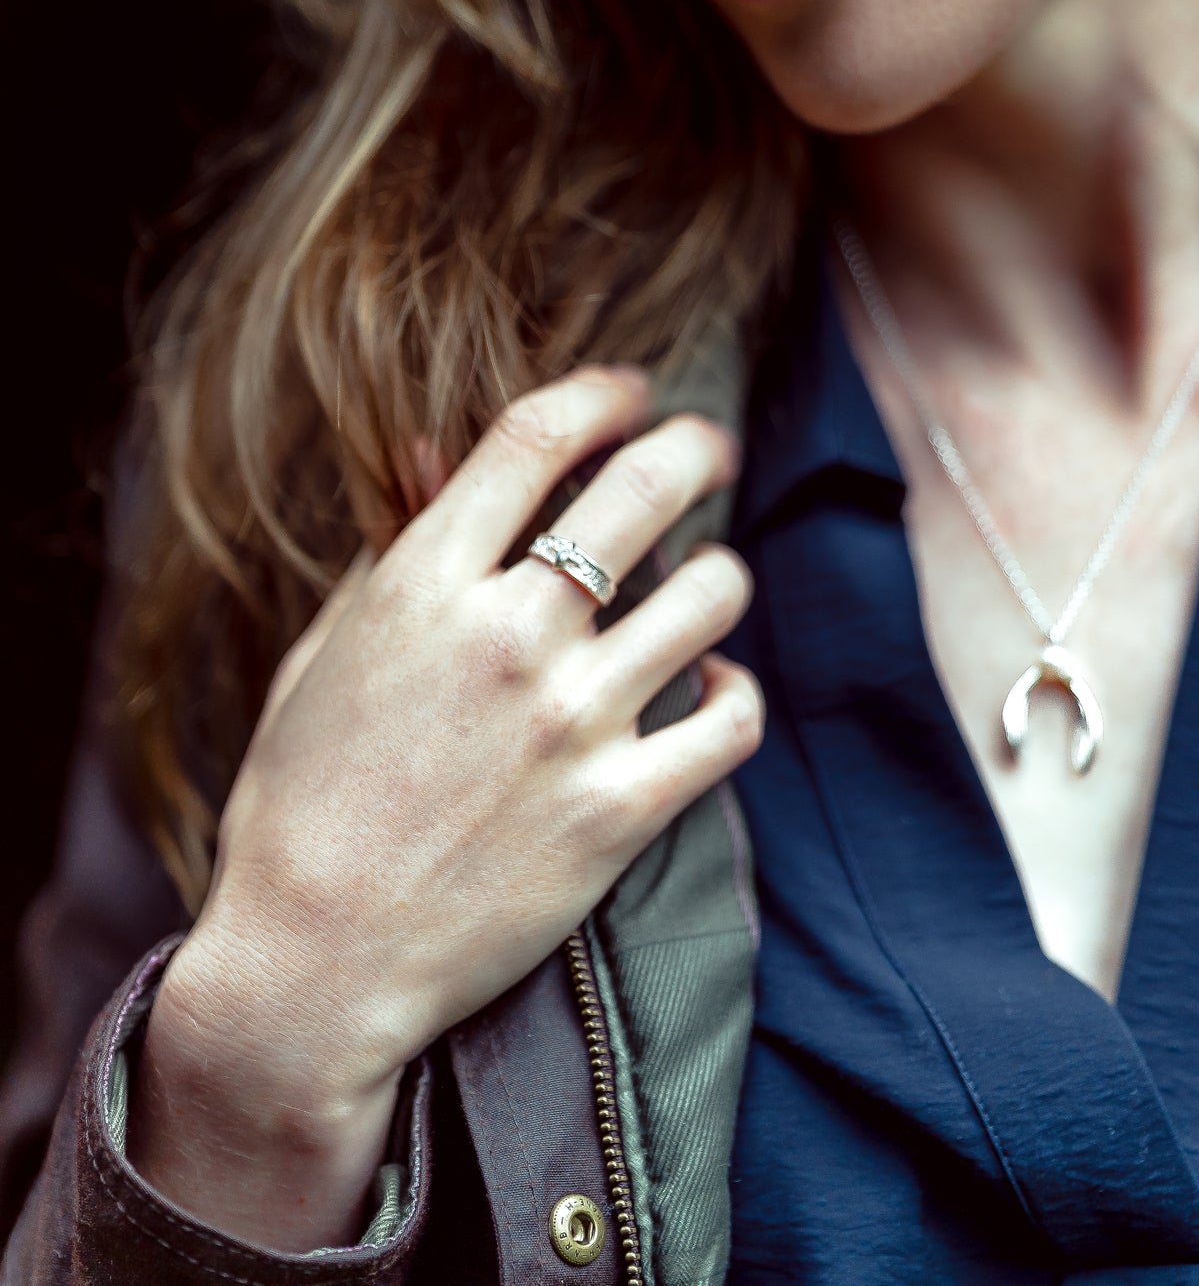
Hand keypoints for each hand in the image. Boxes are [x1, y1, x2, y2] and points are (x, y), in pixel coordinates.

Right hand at [129, 365, 763, 1248]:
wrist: (313, 967)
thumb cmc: (301, 808)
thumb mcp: (323, 658)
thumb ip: (393, 553)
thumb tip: (438, 456)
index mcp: (422, 588)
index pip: (536, 437)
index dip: (601, 393)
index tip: (631, 392)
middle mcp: (508, 638)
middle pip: (643, 488)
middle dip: (695, 446)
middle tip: (710, 447)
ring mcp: (574, 724)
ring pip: (711, 593)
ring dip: (721, 570)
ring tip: (708, 579)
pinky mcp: (622, 810)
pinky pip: (735, 719)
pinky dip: (736, 692)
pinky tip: (714, 688)